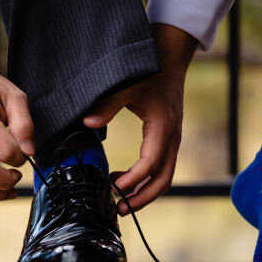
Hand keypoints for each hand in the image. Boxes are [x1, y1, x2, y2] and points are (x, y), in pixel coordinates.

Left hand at [82, 24, 196, 214]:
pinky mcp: (169, 136)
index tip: (112, 189)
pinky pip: (161, 166)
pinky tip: (124, 178)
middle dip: (142, 198)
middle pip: (163, 179)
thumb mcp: (126, 85)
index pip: (150, 165)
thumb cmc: (149, 67)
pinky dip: (146, 179)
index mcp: (163, 127)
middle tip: (119, 209)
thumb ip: (107, 105)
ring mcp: (173, 138)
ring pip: (165, 176)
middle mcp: (172, 137)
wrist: (171, 52)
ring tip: (120, 200)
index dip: (132, 181)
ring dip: (144, 192)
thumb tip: (87, 124)